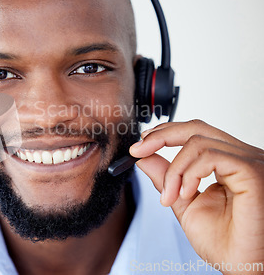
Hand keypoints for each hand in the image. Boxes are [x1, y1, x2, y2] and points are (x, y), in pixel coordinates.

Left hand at [129, 120, 263, 274]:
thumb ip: (166, 178)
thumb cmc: (224, 242)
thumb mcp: (183, 203)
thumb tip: (145, 158)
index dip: (164, 134)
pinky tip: (185, 193)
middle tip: (138, 152)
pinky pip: (211, 156)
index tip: (139, 147)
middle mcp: (241, 158)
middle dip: (160, 136)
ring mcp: (249, 162)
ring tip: (171, 195)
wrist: (242, 266)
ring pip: (198, 141)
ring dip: (174, 169)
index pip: (194, 133)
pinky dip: (189, 173)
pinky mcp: (251, 172)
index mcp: (227, 163)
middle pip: (196, 128)